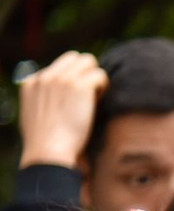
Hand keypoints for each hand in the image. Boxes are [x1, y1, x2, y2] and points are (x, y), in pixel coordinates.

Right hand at [17, 51, 106, 169]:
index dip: (73, 79)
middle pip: (75, 58)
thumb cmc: (47, 144)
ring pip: (89, 61)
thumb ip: (44, 100)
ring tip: (95, 99)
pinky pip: (100, 75)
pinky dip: (104, 87)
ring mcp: (61, 79)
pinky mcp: (78, 86)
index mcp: (31, 83)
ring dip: (95, 78)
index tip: (77, 98)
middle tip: (90, 95)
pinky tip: (98, 103)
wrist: (49, 152)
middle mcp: (45, 77)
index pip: (59, 66)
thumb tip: (60, 95)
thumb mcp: (36, 116)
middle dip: (86, 72)